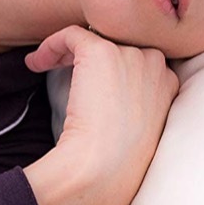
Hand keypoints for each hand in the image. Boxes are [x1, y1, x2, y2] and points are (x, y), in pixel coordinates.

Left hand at [23, 25, 178, 204]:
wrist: (104, 170)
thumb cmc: (117, 166)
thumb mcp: (138, 135)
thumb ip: (132, 112)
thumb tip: (106, 109)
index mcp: (168, 85)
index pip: (138, 63)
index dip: (111, 70)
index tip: (89, 87)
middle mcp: (155, 64)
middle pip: (117, 46)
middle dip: (90, 58)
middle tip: (65, 75)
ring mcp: (129, 55)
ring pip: (94, 38)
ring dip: (67, 51)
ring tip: (45, 67)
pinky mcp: (101, 51)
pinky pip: (71, 34)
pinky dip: (50, 45)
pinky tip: (35, 64)